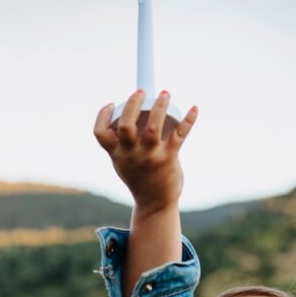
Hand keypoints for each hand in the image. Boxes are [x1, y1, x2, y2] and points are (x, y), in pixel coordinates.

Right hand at [94, 90, 197, 214]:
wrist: (155, 204)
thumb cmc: (139, 178)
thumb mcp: (123, 163)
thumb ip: (121, 144)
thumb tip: (126, 118)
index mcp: (117, 154)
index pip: (100, 133)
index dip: (103, 115)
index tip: (112, 104)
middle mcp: (131, 155)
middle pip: (127, 125)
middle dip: (133, 104)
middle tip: (140, 92)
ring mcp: (150, 157)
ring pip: (153, 127)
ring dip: (160, 107)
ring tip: (165, 93)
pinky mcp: (168, 159)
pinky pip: (179, 135)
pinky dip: (189, 120)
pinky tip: (194, 108)